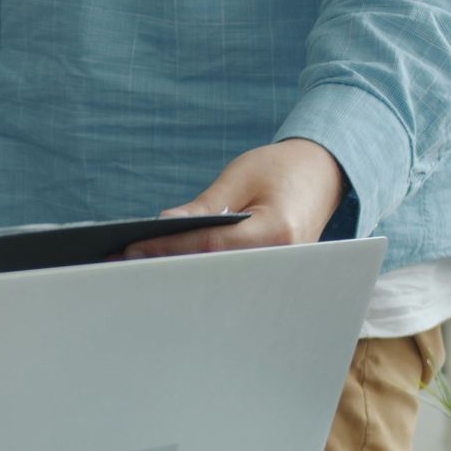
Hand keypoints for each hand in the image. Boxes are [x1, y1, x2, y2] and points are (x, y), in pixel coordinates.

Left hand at [122, 138, 346, 258]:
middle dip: (171, 271)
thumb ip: (204, 206)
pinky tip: (171, 270)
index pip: (211, 246)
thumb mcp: (240, 176)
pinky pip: (233, 280)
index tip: (131, 250)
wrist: (325, 173)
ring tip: (141, 273)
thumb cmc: (281, 168)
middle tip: (126, 271)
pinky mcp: (275, 277)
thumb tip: (164, 226)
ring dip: (184, 277)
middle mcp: (284, 261)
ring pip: (223, 282)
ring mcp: (282, 274)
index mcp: (277, 232)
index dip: (168, 249)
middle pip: (216, 274)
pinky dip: (203, 275)